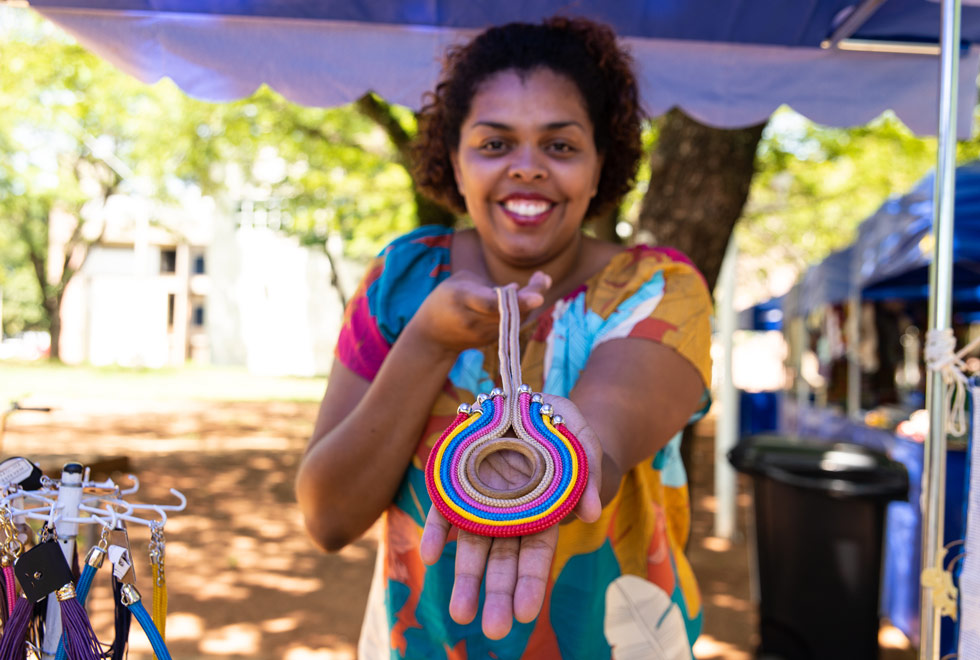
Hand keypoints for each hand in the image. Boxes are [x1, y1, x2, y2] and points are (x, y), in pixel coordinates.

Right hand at [408, 270, 550, 355]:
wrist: (433, 336)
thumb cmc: (446, 299)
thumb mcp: (460, 282)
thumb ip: (488, 285)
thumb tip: (518, 289)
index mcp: (462, 299)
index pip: (493, 304)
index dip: (517, 301)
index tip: (539, 297)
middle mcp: (475, 320)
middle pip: (511, 311)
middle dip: (532, 295)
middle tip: (543, 277)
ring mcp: (484, 334)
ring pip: (516, 318)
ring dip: (532, 300)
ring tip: (541, 279)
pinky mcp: (492, 340)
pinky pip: (514, 323)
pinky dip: (524, 308)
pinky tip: (528, 294)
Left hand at [419, 394, 602, 638]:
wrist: (527, 405)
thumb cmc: (561, 429)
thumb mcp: (583, 444)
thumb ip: (590, 475)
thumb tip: (591, 513)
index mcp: (542, 512)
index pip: (536, 555)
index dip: (530, 582)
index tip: (525, 613)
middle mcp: (509, 514)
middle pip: (503, 559)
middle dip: (497, 594)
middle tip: (492, 630)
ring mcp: (481, 501)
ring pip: (472, 544)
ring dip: (465, 577)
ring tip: (460, 613)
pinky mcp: (457, 482)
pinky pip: (446, 510)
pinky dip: (437, 531)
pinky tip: (430, 555)